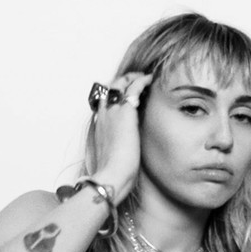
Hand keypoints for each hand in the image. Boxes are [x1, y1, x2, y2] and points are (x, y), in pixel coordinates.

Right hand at [90, 72, 153, 201]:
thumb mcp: (111, 157)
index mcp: (99, 125)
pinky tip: (151, 79)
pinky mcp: (125, 112)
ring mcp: (112, 111)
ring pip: (120, 84)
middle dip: (122, 81)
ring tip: (144, 77)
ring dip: (132, 78)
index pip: (104, 103)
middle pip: (109, 89)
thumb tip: (122, 151)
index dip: (115, 96)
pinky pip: (134, 87)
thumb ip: (115, 148)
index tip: (125, 95)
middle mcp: (103, 115)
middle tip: (135, 80)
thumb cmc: (112, 172)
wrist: (112, 174)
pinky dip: (142, 81)